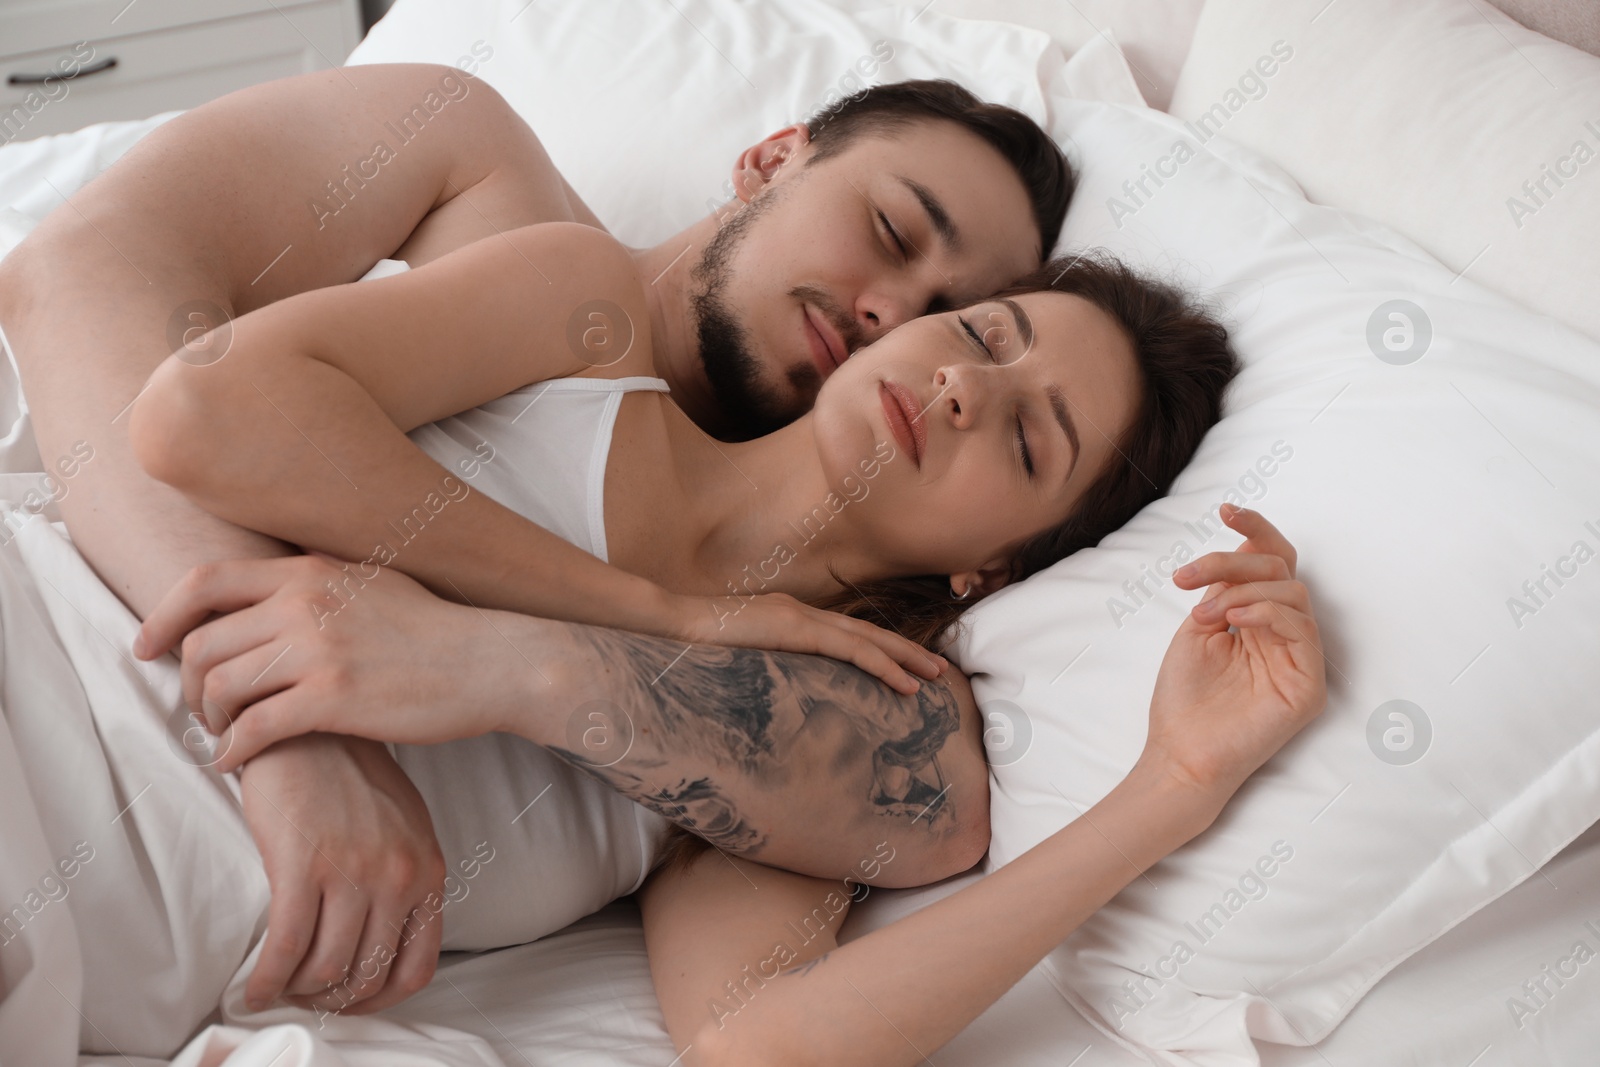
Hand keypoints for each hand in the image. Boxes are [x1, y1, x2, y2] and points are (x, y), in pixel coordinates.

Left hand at [132, 554, 515, 769]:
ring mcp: (317, 651)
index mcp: (309, 571)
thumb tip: (270, 595)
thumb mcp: (370, 583)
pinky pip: (254, 728)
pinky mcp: (333, 699)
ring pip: (221, 687)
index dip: (163, 617)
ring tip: (224, 736)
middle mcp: (304, 603)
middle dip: (189, 684)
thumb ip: (316, 585)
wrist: (490, 661)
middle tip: (201, 709)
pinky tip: (236, 762)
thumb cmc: (436, 630)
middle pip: (203, 643)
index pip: (206, 582)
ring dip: (210, 720)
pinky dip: (232, 751)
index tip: (146, 646)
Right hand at [239, 734, 444, 1015]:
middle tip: (303, 995)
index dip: (380, 998)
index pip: (417, 966)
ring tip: (277, 985)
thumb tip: (385, 937)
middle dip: (332, 998)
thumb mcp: (401, 826)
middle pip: (367, 975)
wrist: (309, 728)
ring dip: (297, 990)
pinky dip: (267, 980)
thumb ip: (404, 877)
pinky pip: (286, 949)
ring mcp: (354, 872)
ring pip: (326, 969)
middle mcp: (399, 877)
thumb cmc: (350, 776)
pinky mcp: (303, 866)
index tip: (351, 1001)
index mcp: (427, 870)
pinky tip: (252, 986)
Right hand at [673, 591, 946, 694]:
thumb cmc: (689, 649)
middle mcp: (800, 611)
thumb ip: (757, 668)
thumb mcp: (734, 660)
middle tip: (938, 669)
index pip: (843, 634)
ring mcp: (799, 617)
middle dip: (906, 650)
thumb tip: (770, 696)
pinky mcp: (795, 629)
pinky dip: (882, 667)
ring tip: (935, 676)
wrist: (664, 626)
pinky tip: (905, 684)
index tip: (905, 665)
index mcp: (787, 618)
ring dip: (906, 658)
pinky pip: (850, 651)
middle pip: (866, 632)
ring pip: (868, 639)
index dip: (879, 648)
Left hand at [1139, 504, 1325, 815]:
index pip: (1271, 564)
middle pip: (1280, 571)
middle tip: (1187, 578)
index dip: (1255, 532)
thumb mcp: (1198, 627)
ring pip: (1291, 593)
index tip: (1226, 511)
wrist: (1179, 753)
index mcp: (1257, 620)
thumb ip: (1223, 588)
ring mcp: (1299, 659)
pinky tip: (1234, 620)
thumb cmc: (1184, 698)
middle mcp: (1283, 635)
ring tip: (1205, 613)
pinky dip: (1267, 611)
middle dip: (1232, 562)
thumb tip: (1245, 547)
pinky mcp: (1308, 684)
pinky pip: (1302, 627)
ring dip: (1241, 591)